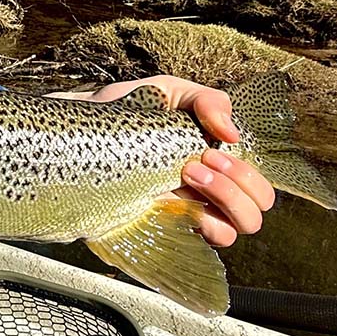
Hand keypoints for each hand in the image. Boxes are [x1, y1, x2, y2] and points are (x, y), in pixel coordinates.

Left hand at [54, 76, 275, 247]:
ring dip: (218, 203)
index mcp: (215, 165)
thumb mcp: (166, 91)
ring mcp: (182, 214)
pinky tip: (165, 200)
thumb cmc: (124, 108)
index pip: (257, 187)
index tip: (209, 150)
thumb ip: (205, 100)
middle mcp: (205, 194)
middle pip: (255, 213)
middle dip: (235, 187)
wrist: (78, 125)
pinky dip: (190, 224)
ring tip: (183, 175)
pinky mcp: (156, 228)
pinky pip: (190, 244)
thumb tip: (230, 131)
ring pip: (230, 232)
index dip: (244, 173)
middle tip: (195, 164)